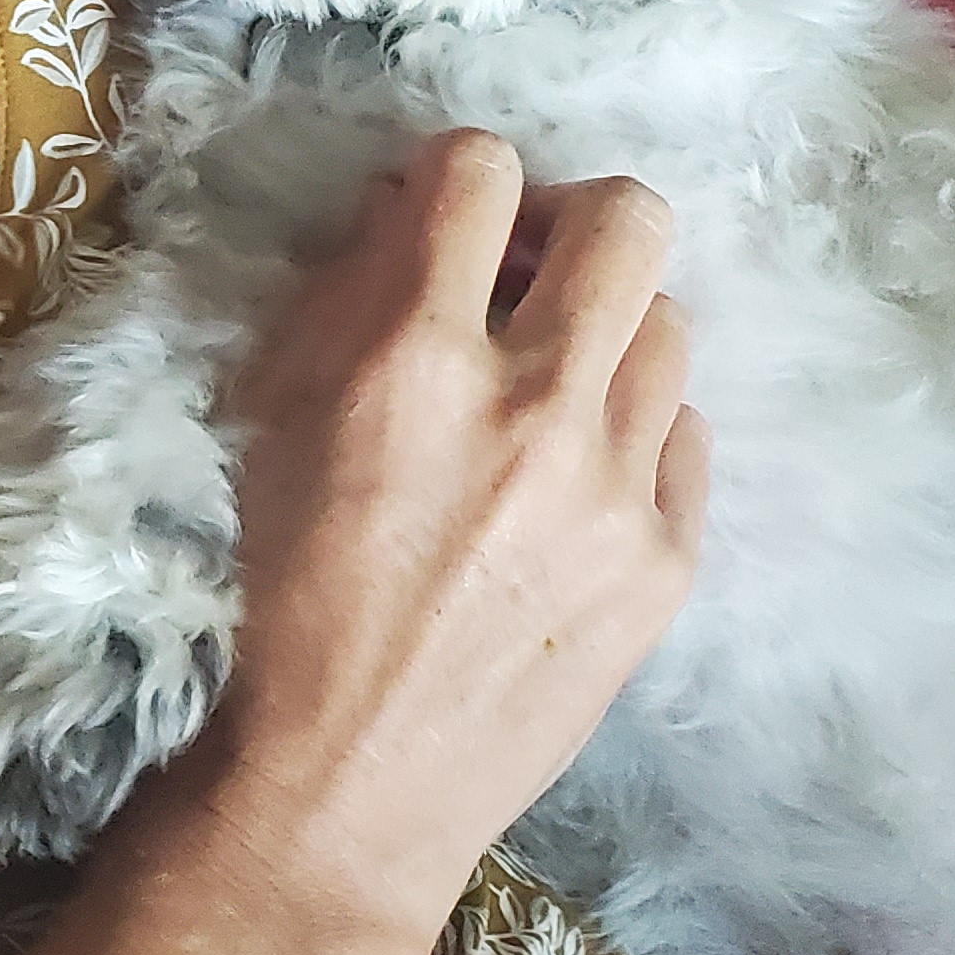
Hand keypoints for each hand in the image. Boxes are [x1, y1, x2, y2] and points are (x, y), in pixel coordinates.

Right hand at [181, 132, 706, 938]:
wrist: (348, 786)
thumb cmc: (281, 600)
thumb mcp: (268, 425)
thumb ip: (341, 300)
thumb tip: (412, 215)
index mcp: (410, 359)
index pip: (481, 169)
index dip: (460, 180)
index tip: (449, 226)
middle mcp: (531, 406)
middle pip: (629, 218)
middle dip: (574, 224)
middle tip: (530, 280)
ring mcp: (616, 488)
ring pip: (667, 323)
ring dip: (604, 336)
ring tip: (550, 396)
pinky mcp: (666, 562)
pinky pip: (686, 435)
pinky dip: (634, 438)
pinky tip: (575, 487)